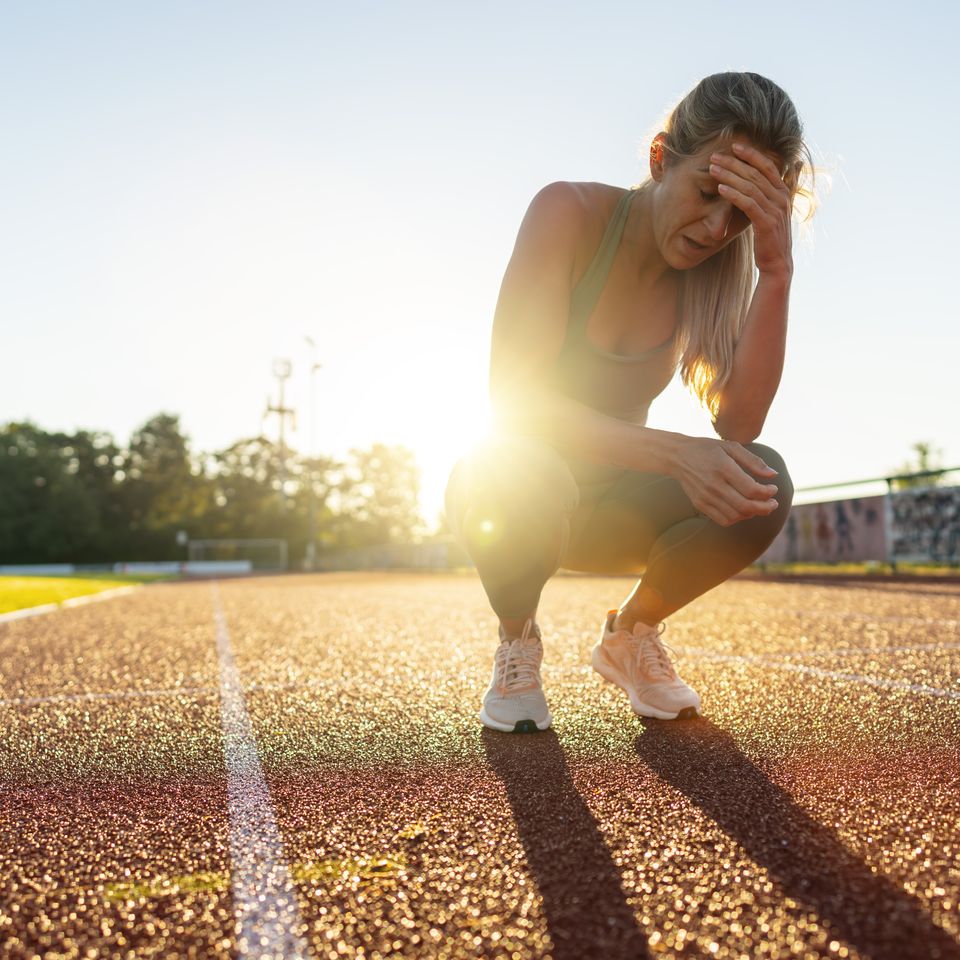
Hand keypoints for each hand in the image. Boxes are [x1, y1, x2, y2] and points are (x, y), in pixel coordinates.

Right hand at [672, 436, 779, 526]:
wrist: (677, 456)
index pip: (751, 489)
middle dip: (765, 507)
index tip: (773, 488)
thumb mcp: (731, 447)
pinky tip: (742, 509)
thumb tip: (773, 475)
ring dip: (752, 514)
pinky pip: (723, 520)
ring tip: (759, 506)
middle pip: (746, 506)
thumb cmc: (707, 449)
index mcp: (723, 468)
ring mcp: (706, 497)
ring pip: (736, 516)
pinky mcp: (700, 504)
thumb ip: (753, 461)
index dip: (767, 493)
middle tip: (773, 503)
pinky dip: (737, 518)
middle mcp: (714, 485)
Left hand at [709, 142, 793, 279]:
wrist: (777, 263)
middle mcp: (781, 198)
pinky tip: (720, 189)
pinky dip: (734, 194)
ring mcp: (775, 210)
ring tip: (713, 169)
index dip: (751, 154)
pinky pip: (748, 204)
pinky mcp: (766, 223)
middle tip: (715, 156)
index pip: (768, 166)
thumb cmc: (771, 237)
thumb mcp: (776, 211)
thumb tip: (792, 168)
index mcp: (783, 192)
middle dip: (734, 163)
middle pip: (755, 173)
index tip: (734, 146)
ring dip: (729, 176)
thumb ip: (779, 190)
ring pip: (750, 186)